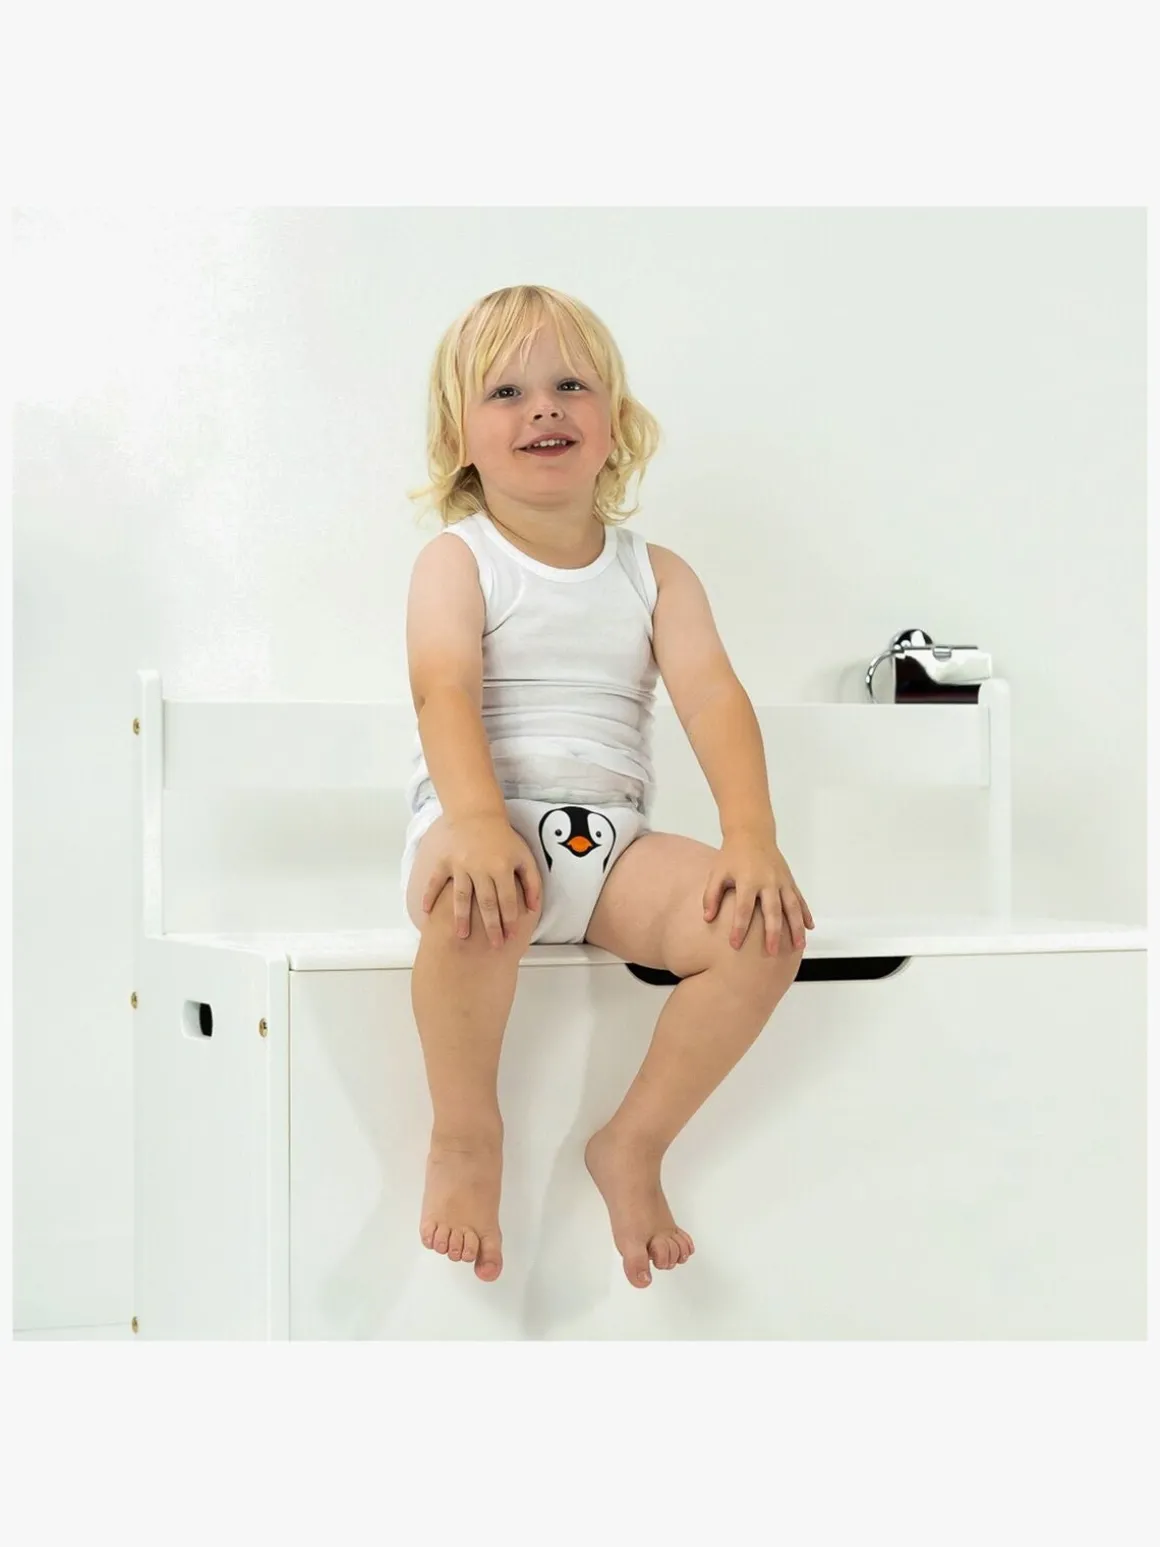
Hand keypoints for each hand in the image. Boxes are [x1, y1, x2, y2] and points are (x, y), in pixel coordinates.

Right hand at [420, 813, 541, 948]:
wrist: (476, 812)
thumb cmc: (503, 838)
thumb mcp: (523, 855)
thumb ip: (532, 881)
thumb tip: (535, 908)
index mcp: (502, 867)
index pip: (508, 900)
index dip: (510, 920)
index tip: (511, 937)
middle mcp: (481, 868)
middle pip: (487, 903)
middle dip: (492, 926)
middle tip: (494, 945)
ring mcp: (461, 865)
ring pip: (462, 897)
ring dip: (462, 918)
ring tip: (462, 937)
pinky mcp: (444, 860)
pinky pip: (436, 881)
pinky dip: (430, 896)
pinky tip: (427, 913)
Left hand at [702, 827, 814, 954]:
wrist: (752, 833)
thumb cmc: (731, 856)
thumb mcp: (717, 873)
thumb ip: (711, 895)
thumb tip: (707, 918)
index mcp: (748, 880)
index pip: (743, 909)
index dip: (739, 928)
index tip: (734, 945)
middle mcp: (768, 881)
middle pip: (772, 910)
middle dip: (773, 933)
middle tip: (772, 953)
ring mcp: (782, 880)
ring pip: (792, 907)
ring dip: (796, 927)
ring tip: (798, 947)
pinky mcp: (789, 879)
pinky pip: (800, 899)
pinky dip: (805, 913)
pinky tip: (809, 928)